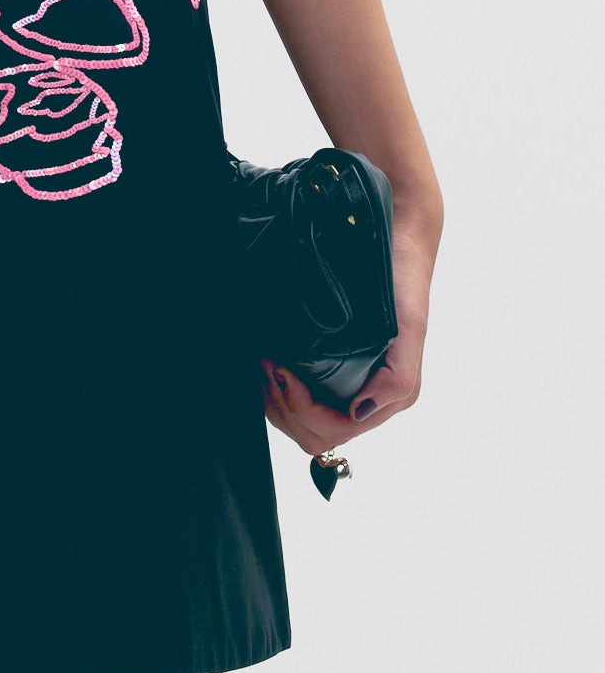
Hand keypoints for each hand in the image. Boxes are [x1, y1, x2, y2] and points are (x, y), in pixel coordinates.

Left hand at [261, 201, 437, 460]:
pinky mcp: (333, 367)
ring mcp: (348, 383)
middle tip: (268, 365)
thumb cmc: (403, 282)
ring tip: (265, 361)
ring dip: (276, 398)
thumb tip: (359, 412)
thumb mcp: (408, 328)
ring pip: (300, 421)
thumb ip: (396, 380)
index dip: (301, 408)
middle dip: (283, 405)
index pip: (331, 431)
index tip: (282, 369)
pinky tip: (270, 361)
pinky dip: (277, 387)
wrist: (395, 239)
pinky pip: (299, 398)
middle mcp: (368, 397)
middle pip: (311, 434)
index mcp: (388, 395)